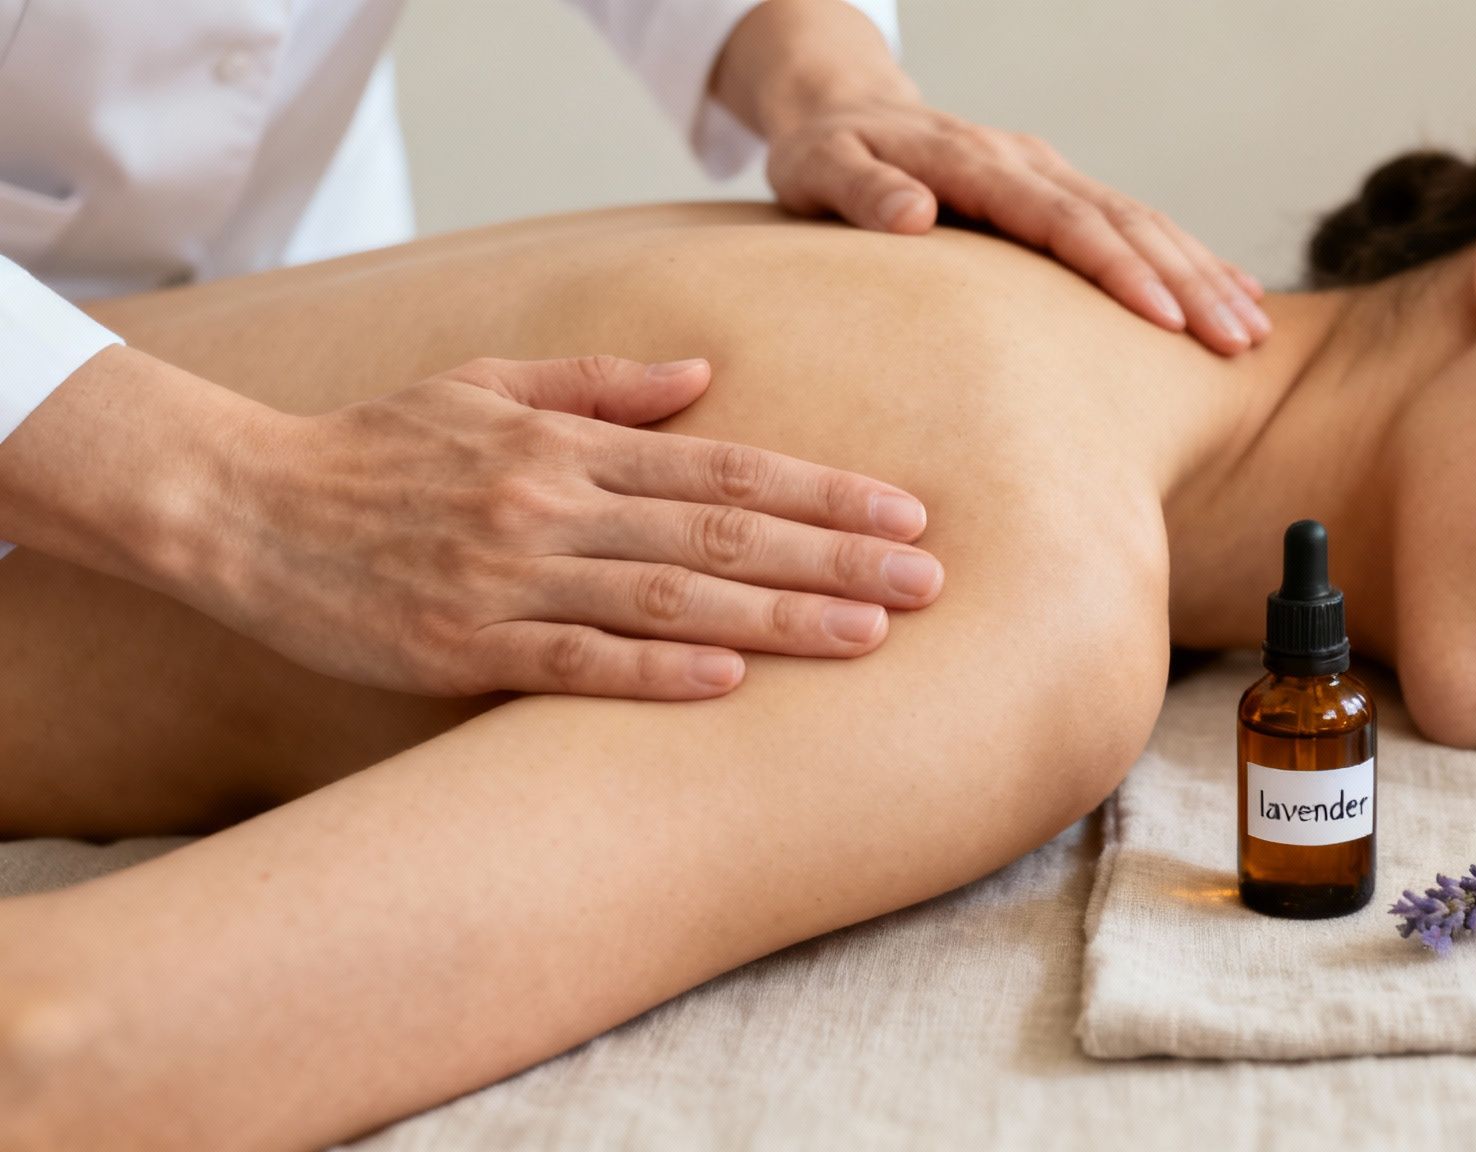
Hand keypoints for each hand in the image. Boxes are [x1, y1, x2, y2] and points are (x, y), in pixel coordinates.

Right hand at [192, 355, 943, 698]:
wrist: (240, 504)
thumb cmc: (378, 447)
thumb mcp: (486, 386)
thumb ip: (601, 385)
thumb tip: (707, 374)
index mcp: (567, 443)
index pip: (724, 468)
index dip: (821, 495)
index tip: (904, 517)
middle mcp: (552, 503)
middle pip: (720, 534)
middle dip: (834, 559)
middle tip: (930, 584)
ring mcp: (508, 576)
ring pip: (667, 599)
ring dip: (777, 620)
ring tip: (869, 637)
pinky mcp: (461, 645)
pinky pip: (574, 662)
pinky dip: (655, 674)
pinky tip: (733, 685)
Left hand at [764, 98, 1270, 355]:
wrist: (842, 110)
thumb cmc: (822, 154)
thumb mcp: (817, 169)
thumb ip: (860, 192)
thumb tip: (914, 215)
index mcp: (972, 162)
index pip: (1058, 219)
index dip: (1115, 267)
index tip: (1163, 318)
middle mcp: (1025, 162)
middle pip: (1121, 220)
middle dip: (1186, 282)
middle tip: (1236, 340)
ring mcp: (1048, 172)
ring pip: (1142, 220)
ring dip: (1201, 273)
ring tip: (1250, 330)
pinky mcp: (1058, 189)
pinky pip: (1134, 222)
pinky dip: (1187, 258)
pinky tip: (1233, 291)